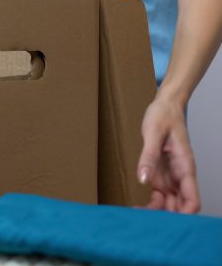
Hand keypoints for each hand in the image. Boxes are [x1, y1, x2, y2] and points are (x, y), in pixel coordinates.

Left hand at [137, 95, 199, 212]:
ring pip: (170, 204)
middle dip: (166, 217)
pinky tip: (138, 207)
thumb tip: (143, 179)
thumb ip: (148, 157)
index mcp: (185, 167)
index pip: (192, 199)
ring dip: (157, 213)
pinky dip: (152, 205)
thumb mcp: (152, 134)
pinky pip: (160, 197)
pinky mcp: (161, 176)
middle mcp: (181, 176)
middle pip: (180, 206)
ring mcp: (171, 177)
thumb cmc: (163, 117)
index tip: (167, 223)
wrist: (164, 107)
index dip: (184, 214)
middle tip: (144, 222)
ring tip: (137, 216)